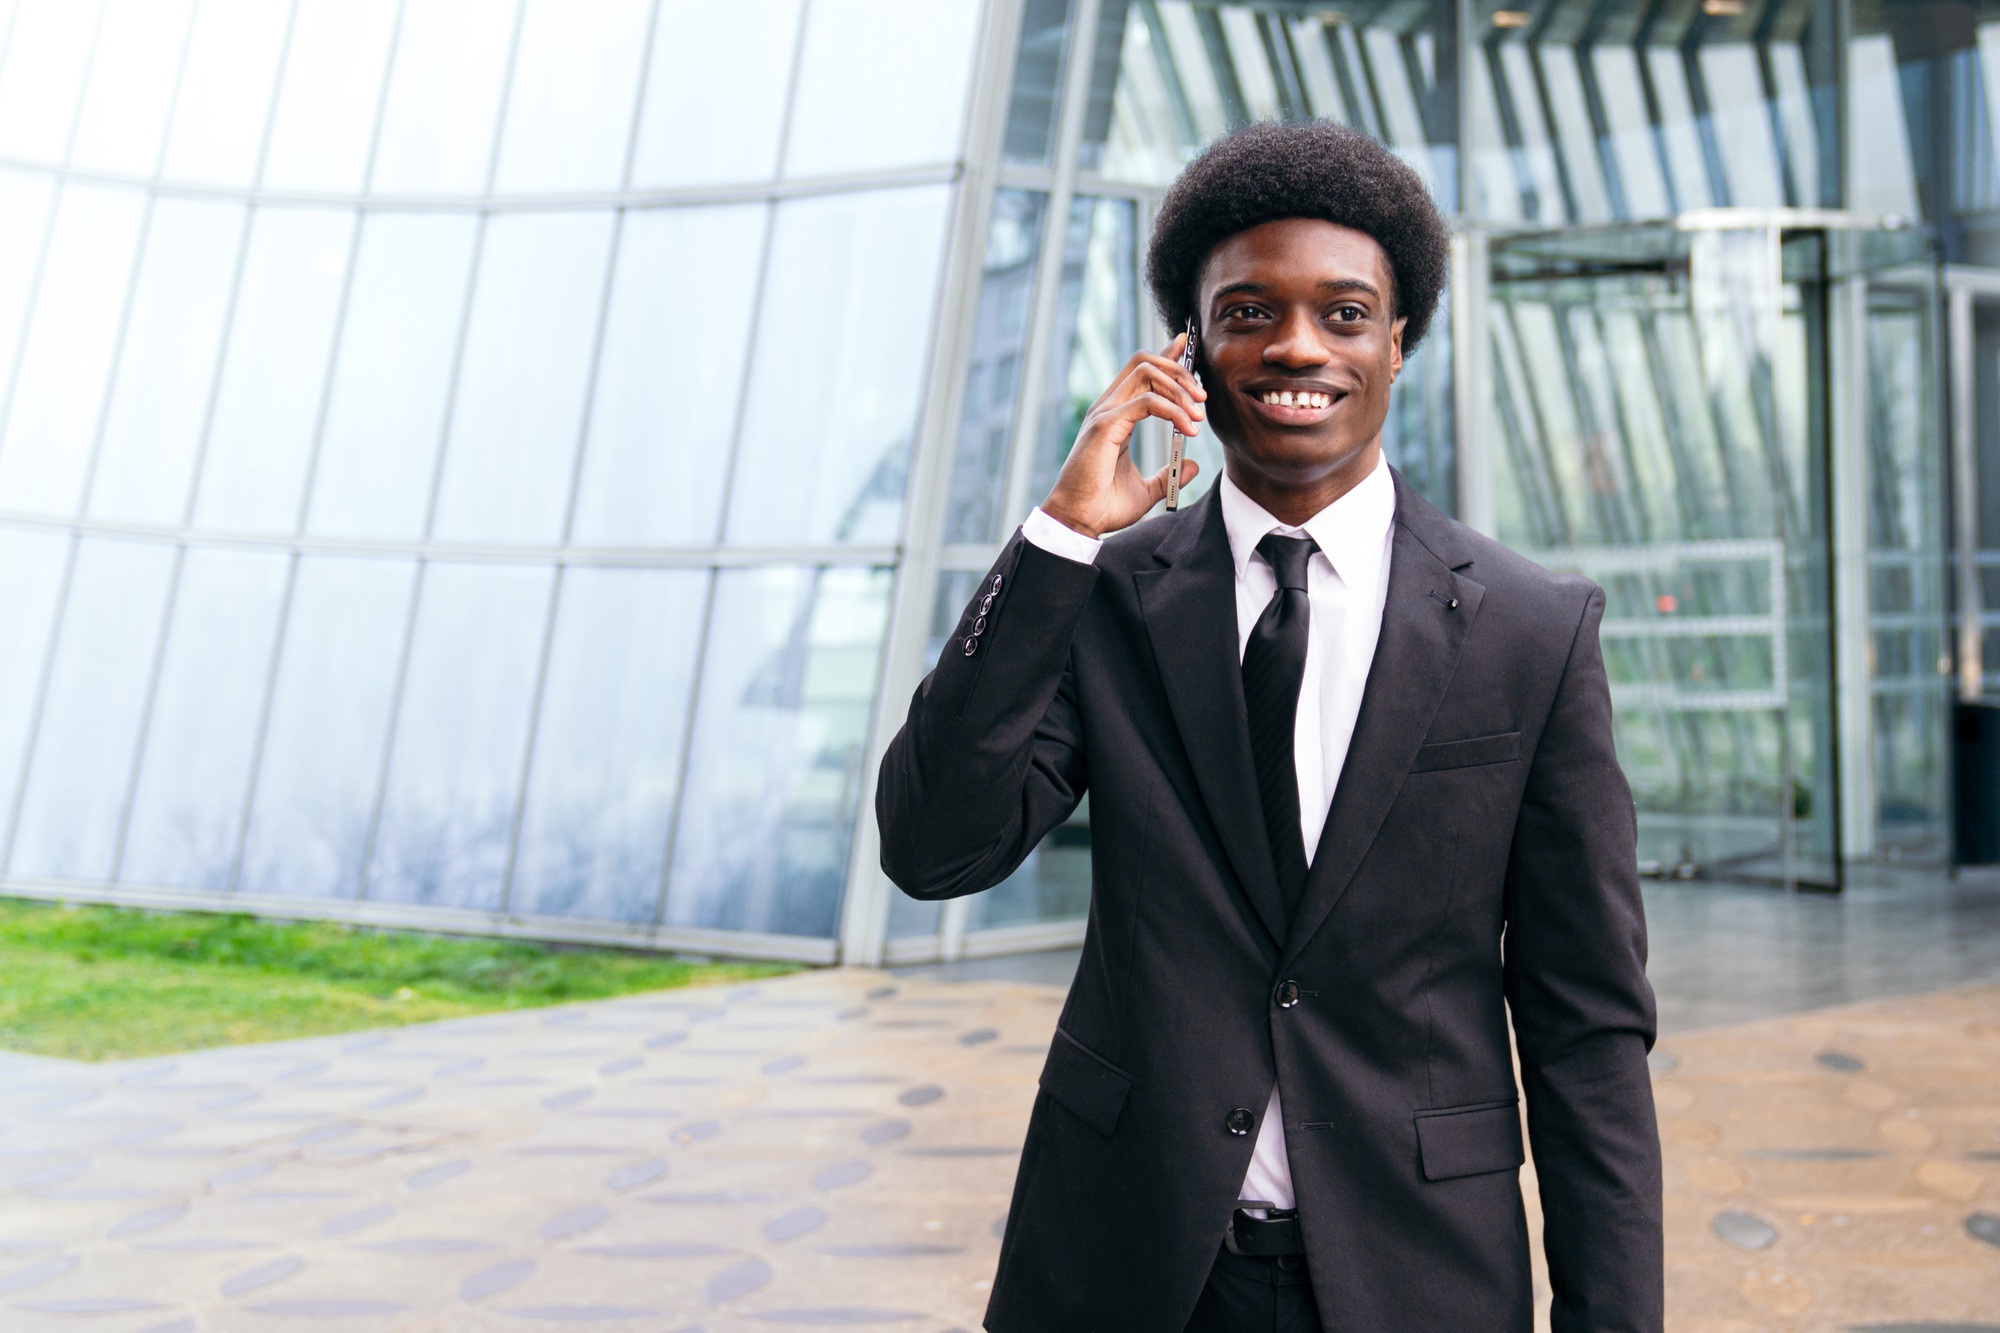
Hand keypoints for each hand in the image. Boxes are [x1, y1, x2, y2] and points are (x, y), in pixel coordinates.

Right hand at [1040, 333, 1204, 538]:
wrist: (1079, 522)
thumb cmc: (1103, 506)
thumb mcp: (1146, 490)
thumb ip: (1168, 475)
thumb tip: (1192, 465)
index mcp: (1114, 415)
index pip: (1141, 371)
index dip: (1166, 354)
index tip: (1186, 345)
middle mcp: (1107, 407)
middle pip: (1145, 362)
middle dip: (1180, 371)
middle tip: (1202, 397)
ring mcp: (1104, 413)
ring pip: (1146, 372)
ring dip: (1178, 387)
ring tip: (1197, 414)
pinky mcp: (1105, 425)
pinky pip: (1146, 402)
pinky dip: (1172, 411)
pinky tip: (1186, 429)